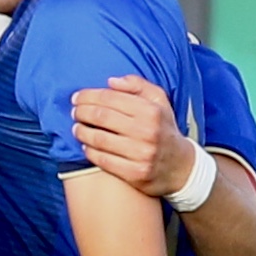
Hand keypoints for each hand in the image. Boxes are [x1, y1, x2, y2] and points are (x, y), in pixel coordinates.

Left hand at [71, 78, 198, 200]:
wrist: (180, 167)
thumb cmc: (163, 129)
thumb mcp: (159, 102)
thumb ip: (138, 86)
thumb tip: (111, 81)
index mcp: (151, 111)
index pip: (110, 99)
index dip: (88, 96)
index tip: (76, 97)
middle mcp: (147, 132)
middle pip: (101, 117)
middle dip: (82, 112)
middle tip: (74, 112)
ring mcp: (141, 154)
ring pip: (99, 139)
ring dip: (82, 132)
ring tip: (76, 128)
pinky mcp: (135, 173)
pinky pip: (103, 160)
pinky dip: (90, 152)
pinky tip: (86, 146)